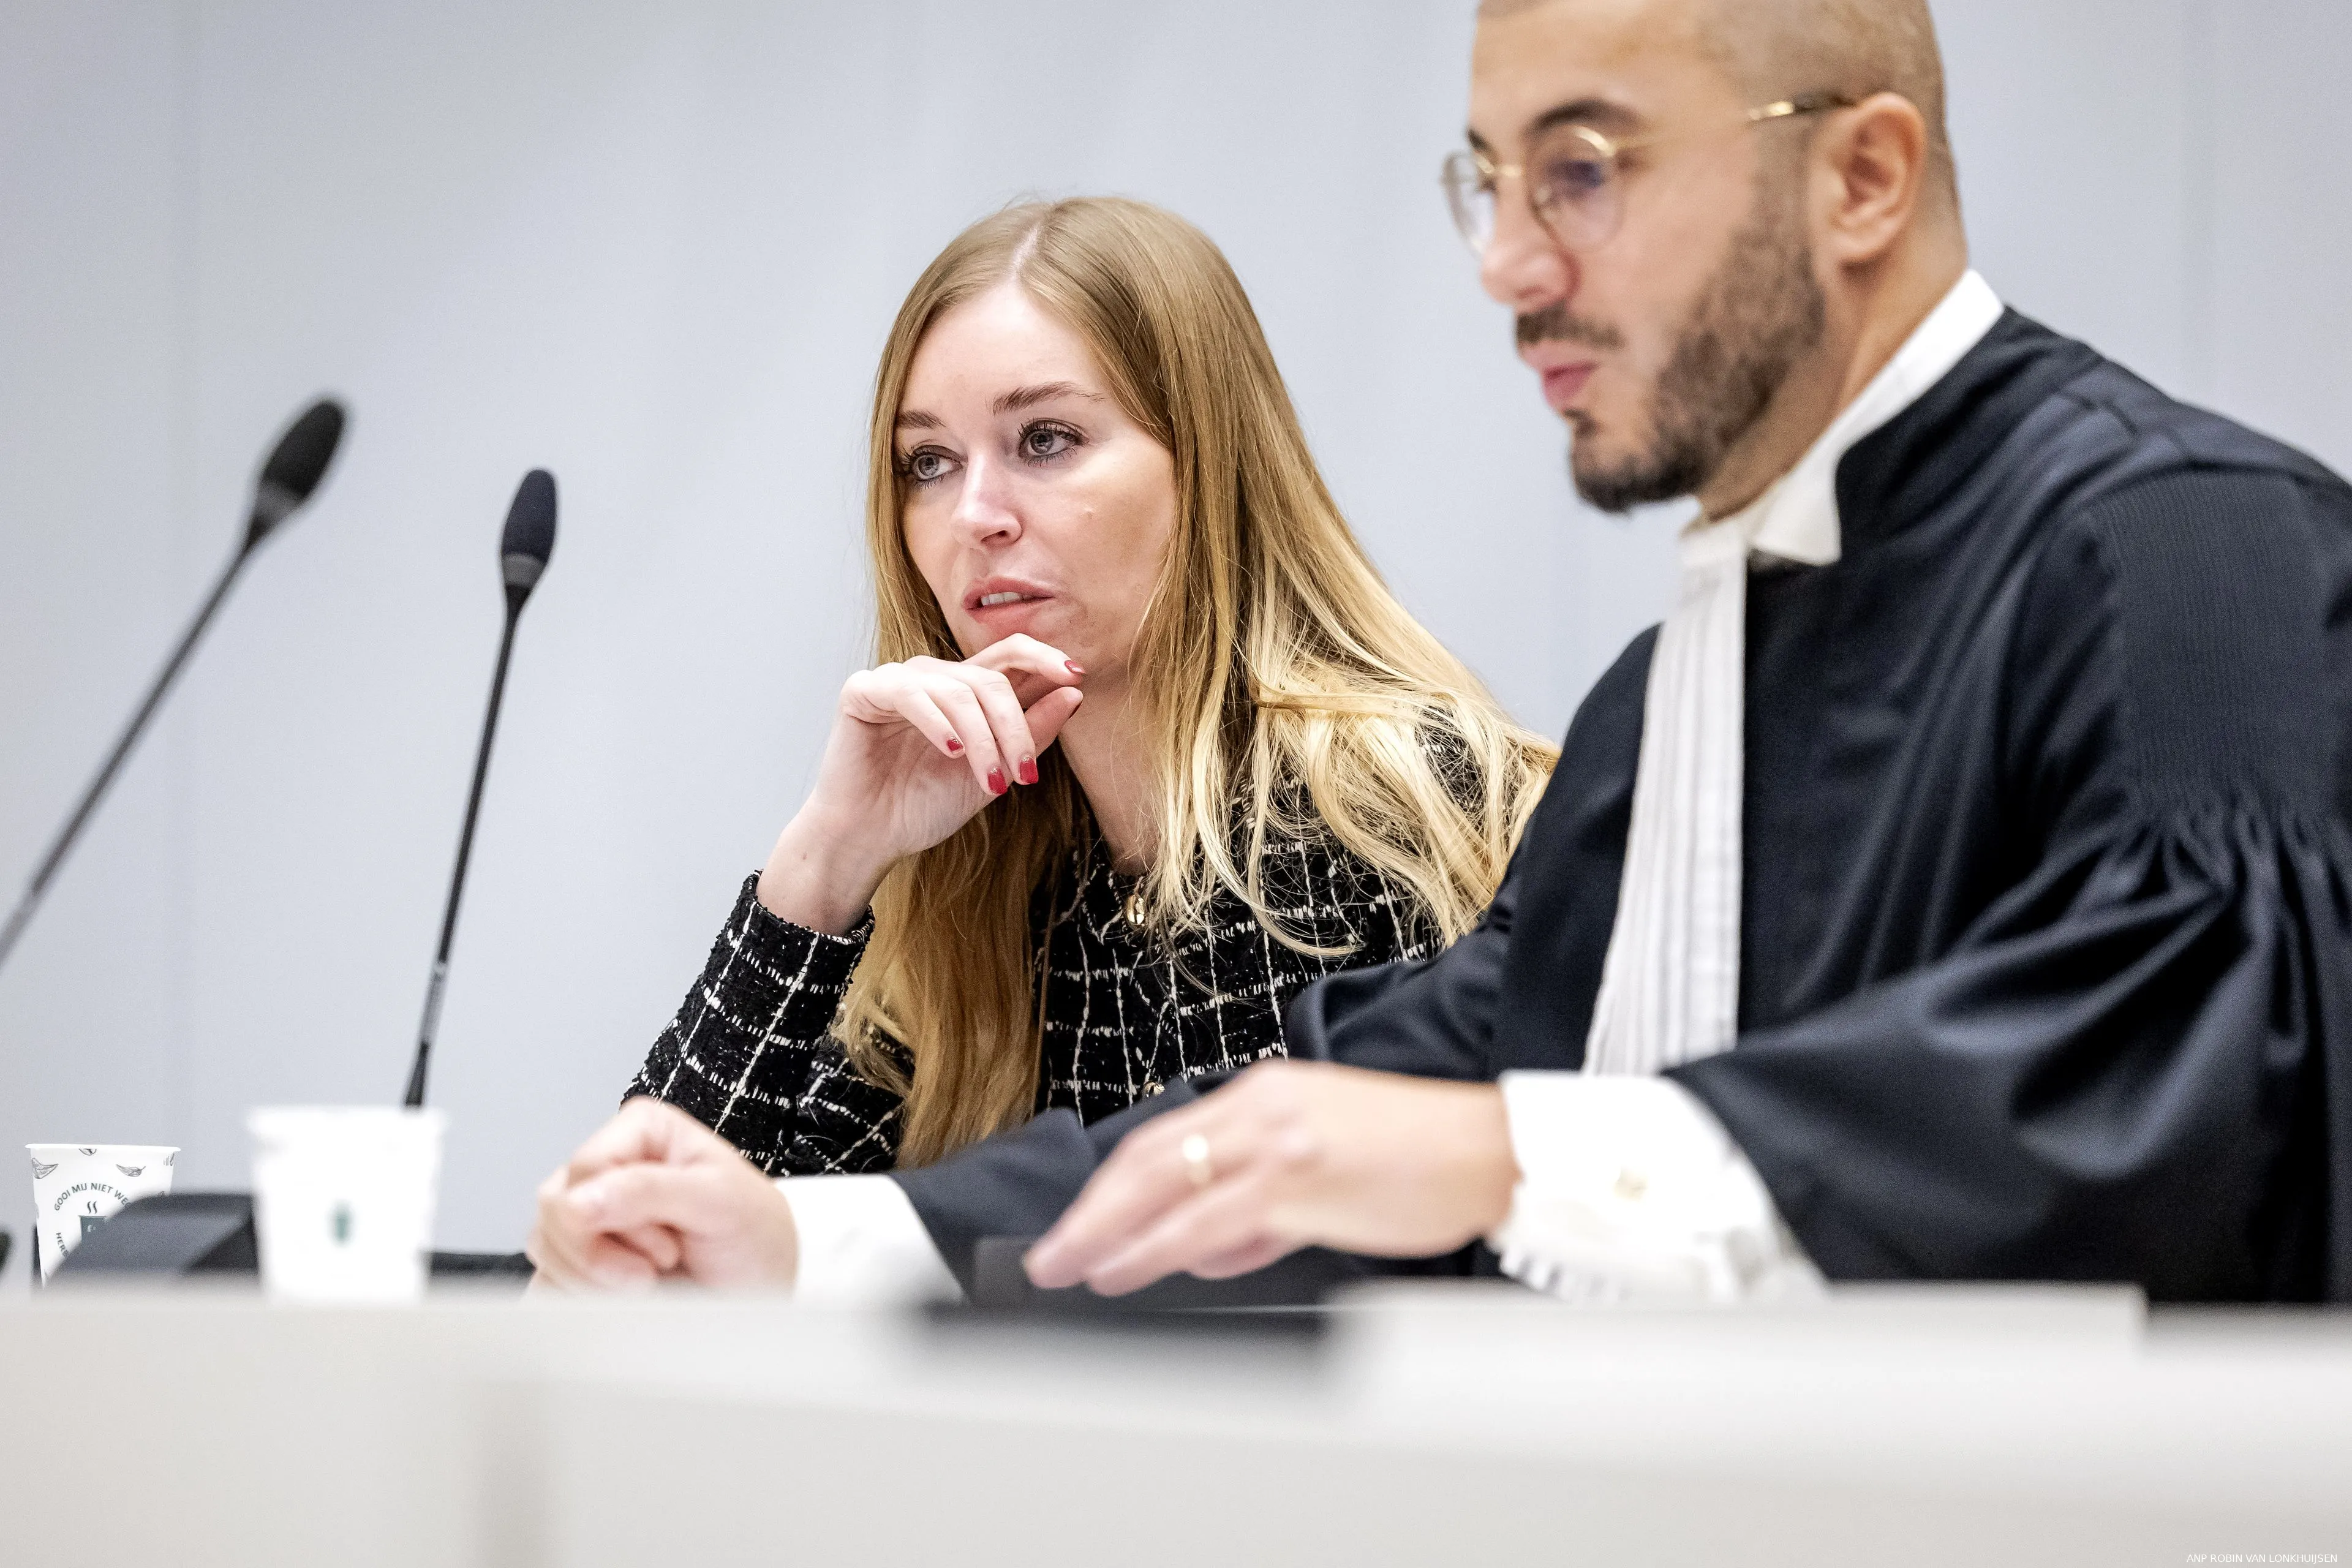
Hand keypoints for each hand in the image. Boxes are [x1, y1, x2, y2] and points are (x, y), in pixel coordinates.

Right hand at [525, 1098, 799, 1290]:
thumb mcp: (720, 1202)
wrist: (760, 1288)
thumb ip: (650, 1190)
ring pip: (545, 1246)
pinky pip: (546, 1278)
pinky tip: (622, 1299)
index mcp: (641, 1130)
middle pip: (556, 1210)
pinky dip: (581, 1299)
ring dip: (596, 1281)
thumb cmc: (754, 1235)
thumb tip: (577, 1201)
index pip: (586, 1169)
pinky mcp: (576, 1255)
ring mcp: (587, 1211)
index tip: (668, 1248)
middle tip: (660, 1269)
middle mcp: (608, 1164)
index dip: (620, 1219)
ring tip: (650, 1282)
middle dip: (605, 1255)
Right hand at [759, 634, 1085, 932]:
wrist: (871, 840)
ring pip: (958, 690)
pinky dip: (937, 722)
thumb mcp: (993, 773)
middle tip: (1025, 774)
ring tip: (989, 780)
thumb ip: (1031, 734)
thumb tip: (1073, 692)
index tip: (1076, 676)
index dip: (1045, 657)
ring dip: (983, 738)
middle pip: (992, 678)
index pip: (1011, 654)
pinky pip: (910, 692)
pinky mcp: (863, 692)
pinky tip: (952, 751)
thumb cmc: (925, 807)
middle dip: (1016, 727)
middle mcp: (934, 679)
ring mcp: (898, 681)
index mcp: (966, 692)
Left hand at [1022, 1061, 1519, 1296]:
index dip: (1109, 1185)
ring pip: (1165, 1185)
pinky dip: (1153, 1248)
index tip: (1077, 1221)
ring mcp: (1278, 1140)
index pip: (1166, 1138)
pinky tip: (1125, 1269)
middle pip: (1148, 1157)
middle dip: (1089, 1210)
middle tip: (1047, 1254)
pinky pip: (1205, 1220)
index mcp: (1266, 1094)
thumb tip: (1209, 1248)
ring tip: (1070, 1267)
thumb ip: (1263, 1207)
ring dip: (1106, 1233)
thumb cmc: (1423, 1161)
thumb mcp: (1326, 1168)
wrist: (1493, 1152)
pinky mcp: (1298, 1179)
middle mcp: (1262, 1106)